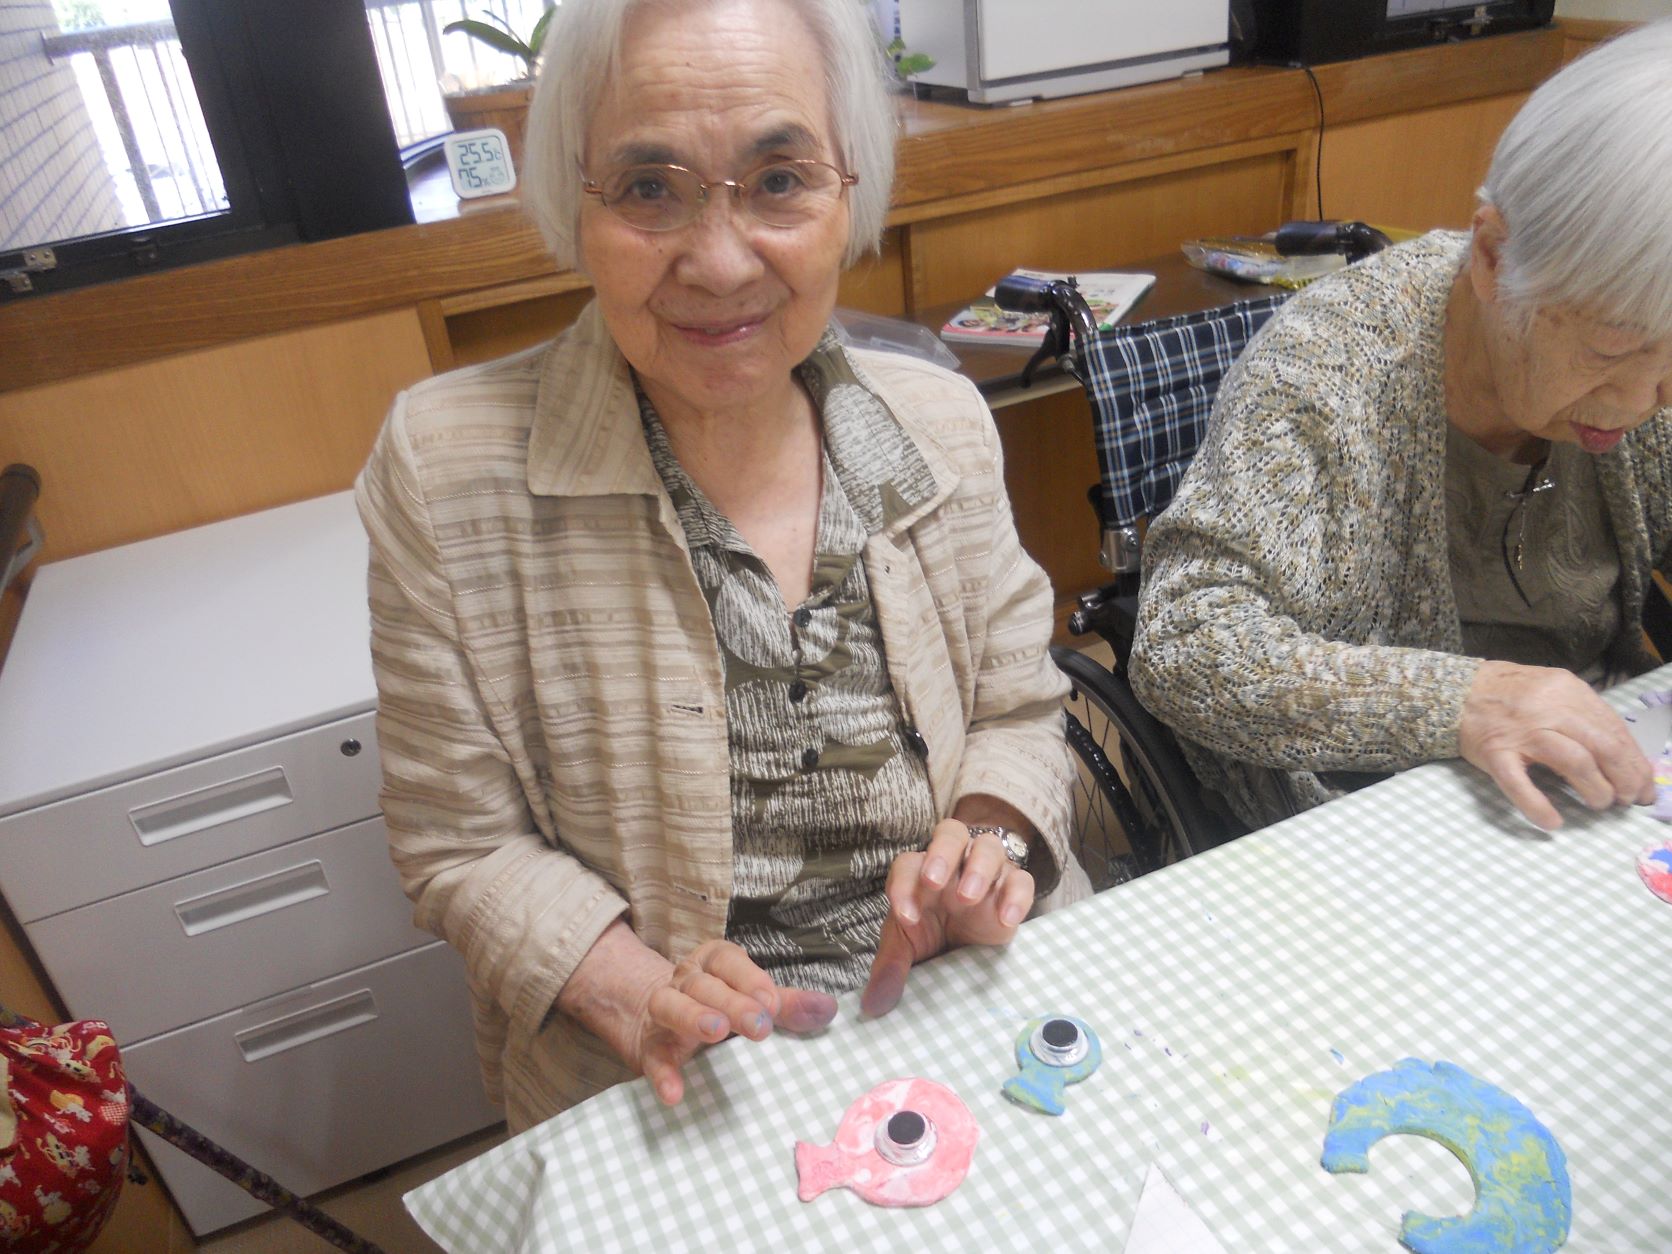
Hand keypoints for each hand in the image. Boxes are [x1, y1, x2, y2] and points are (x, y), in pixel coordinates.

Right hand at [557, 922, 836, 1105]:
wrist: (648, 1014)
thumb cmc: (713, 1001)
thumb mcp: (748, 997)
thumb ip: (786, 1005)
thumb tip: (829, 1008)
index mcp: (712, 964)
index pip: (727, 960)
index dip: (749, 978)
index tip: (771, 1002)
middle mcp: (685, 981)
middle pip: (704, 984)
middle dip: (732, 1001)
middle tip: (759, 1025)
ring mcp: (662, 1013)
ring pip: (670, 1005)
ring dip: (692, 1016)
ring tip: (715, 1031)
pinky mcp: (648, 1047)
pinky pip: (652, 1057)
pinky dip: (662, 1073)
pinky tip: (674, 1093)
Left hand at [860, 818, 1034, 1016]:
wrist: (972, 944)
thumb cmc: (933, 935)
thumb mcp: (909, 949)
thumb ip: (891, 968)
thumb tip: (872, 1007)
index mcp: (921, 872)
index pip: (908, 864)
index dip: (903, 886)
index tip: (906, 919)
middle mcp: (953, 863)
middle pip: (949, 833)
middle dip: (941, 854)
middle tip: (935, 882)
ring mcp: (986, 872)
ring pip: (988, 847)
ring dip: (978, 868)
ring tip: (969, 898)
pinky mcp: (1013, 890)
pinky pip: (1022, 879)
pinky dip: (1016, 895)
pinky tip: (1006, 920)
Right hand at [1458, 659, 1653, 829]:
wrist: (1452, 690)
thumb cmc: (1508, 694)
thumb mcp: (1551, 690)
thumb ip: (1582, 715)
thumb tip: (1622, 756)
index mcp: (1567, 691)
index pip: (1614, 730)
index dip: (1635, 762)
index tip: (1643, 786)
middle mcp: (1548, 708)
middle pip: (1602, 746)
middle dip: (1624, 778)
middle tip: (1626, 799)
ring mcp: (1520, 731)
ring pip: (1573, 761)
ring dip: (1596, 789)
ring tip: (1599, 804)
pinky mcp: (1494, 753)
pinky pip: (1519, 784)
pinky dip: (1538, 806)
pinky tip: (1553, 821)